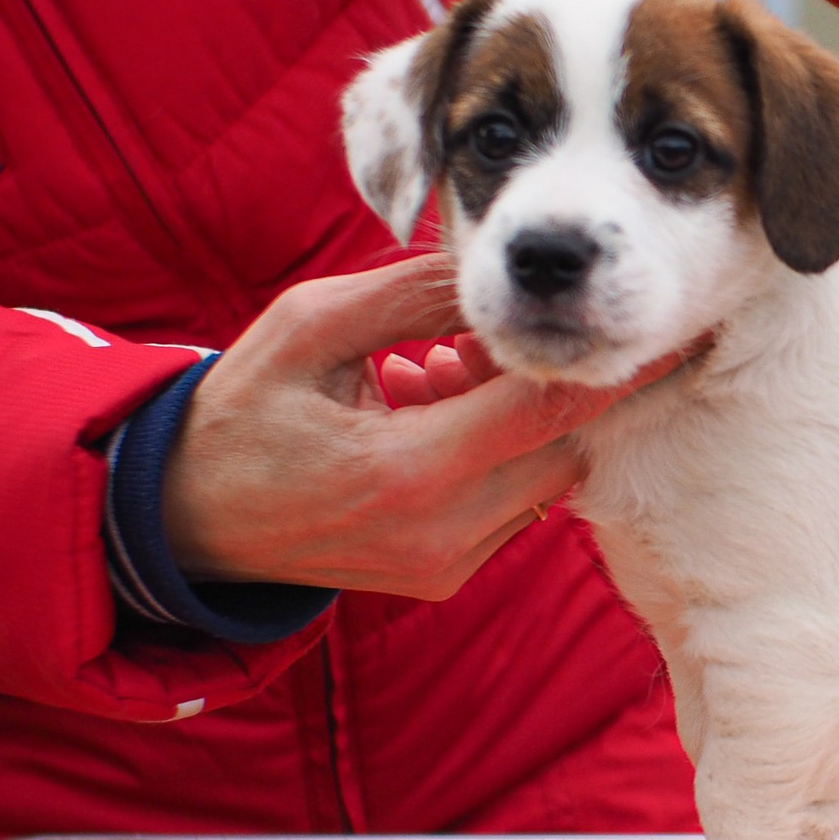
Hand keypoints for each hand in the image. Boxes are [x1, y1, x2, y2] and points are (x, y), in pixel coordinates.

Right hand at [161, 254, 677, 598]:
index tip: (657, 314)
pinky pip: (513, 504)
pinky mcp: (446, 577)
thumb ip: (409, 295)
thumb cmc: (238, 413)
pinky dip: (500, 452)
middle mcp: (442, 534)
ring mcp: (447, 566)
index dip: (608, 360)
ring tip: (445, 364)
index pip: (547, 412)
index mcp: (408, 473)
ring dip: (525, 418)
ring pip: (545, 479)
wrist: (181, 523)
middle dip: (558, 381)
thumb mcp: (309, 328)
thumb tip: (501, 263)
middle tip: (521, 327)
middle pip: (563, 449)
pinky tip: (436, 404)